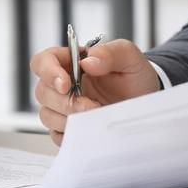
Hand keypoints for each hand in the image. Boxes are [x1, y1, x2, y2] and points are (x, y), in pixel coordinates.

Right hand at [29, 39, 160, 145]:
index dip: (48, 72)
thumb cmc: (135, 77)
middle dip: (65, 102)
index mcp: (72, 62)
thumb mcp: (130, 58)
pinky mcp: (69, 128)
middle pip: (42, 91)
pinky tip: (89, 130)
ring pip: (46, 114)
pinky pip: (57, 135)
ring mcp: (64, 107)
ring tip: (94, 117)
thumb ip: (111, 52)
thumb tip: (89, 61)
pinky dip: (71, 134)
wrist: (145, 103)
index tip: (65, 84)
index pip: (43, 61)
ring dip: (68, 119)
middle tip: (91, 107)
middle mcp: (63, 83)